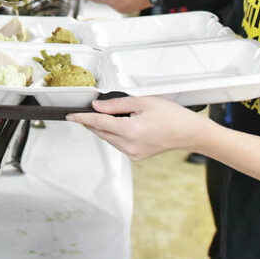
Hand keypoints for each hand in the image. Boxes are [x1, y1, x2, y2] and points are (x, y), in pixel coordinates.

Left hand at [67, 95, 203, 160]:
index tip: (70, 115)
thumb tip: (97, 107)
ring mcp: (133, 153)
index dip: (82, 118)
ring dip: (104, 128)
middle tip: (87, 110)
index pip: (98, 123)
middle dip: (92, 122)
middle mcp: (129, 145)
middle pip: (101, 132)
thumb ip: (116, 104)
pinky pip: (118, 144)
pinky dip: (114, 134)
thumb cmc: (171, 115)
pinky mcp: (136, 156)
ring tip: (111, 115)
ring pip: (108, 139)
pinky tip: (122, 125)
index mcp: (130, 131)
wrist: (189, 133)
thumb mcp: (143, 102)